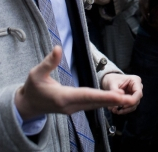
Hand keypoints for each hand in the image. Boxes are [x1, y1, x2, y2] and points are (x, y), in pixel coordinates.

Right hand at [14, 46, 136, 119]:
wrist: (28, 105)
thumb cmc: (32, 88)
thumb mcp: (36, 73)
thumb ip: (48, 62)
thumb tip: (58, 48)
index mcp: (62, 97)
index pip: (86, 95)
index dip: (102, 95)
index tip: (116, 96)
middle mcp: (70, 106)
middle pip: (94, 102)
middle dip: (111, 100)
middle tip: (129, 98)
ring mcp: (73, 109)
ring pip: (94, 105)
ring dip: (110, 101)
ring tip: (126, 97)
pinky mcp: (75, 108)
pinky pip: (92, 105)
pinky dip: (103, 102)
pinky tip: (114, 99)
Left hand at [101, 73, 142, 114]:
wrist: (109, 81)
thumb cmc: (111, 80)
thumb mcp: (112, 83)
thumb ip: (115, 90)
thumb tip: (120, 96)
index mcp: (135, 81)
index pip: (138, 93)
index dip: (132, 101)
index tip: (123, 106)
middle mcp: (138, 87)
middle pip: (137, 100)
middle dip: (127, 107)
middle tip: (116, 110)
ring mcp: (135, 94)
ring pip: (134, 105)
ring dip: (125, 110)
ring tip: (114, 110)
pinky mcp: (132, 99)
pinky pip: (130, 106)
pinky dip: (123, 110)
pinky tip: (115, 110)